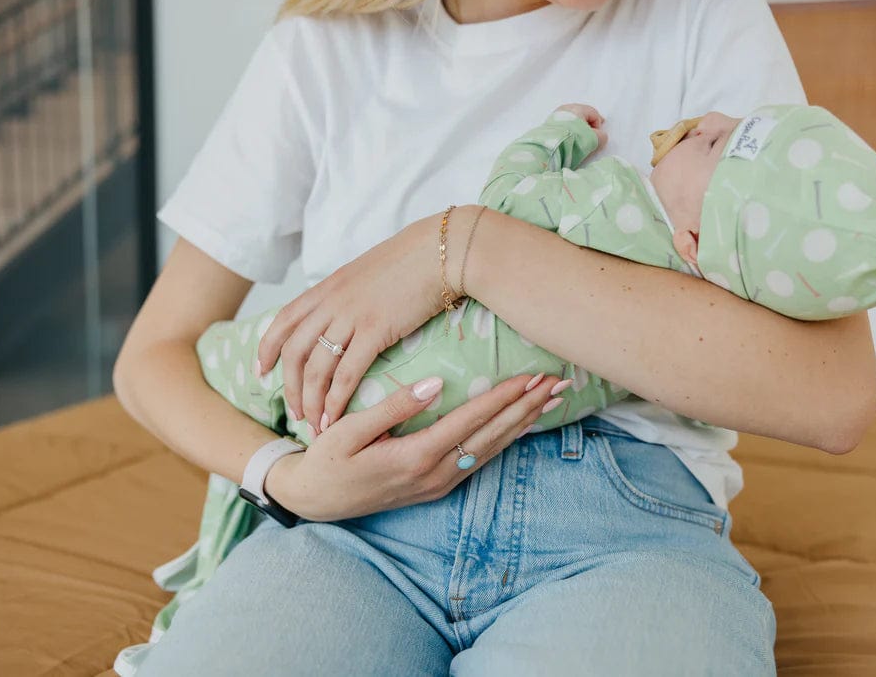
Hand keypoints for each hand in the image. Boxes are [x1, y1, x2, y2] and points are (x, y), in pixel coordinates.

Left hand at [254, 207, 480, 435]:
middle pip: (294, 351)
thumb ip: (351, 293)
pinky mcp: (376, 330)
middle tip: (294, 412)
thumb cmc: (414, 260)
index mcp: (328, 286)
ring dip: (312, 400)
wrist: (442, 249)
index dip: (267, 349)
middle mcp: (331, 302)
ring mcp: (351, 316)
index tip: (262, 371)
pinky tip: (336, 417)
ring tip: (316, 425)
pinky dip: (337, 399)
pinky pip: (347, 372)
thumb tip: (350, 310)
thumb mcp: (369, 272)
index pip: (283, 320)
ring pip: (316, 367)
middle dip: (290, 387)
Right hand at [265, 372, 565, 520]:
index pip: (471, 420)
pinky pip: (480, 460)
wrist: (315, 501)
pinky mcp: (438, 487)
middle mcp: (435, 474)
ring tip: (551, 399)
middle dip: (528, 408)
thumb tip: (435, 383)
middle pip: (493, 436)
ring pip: (492, 450)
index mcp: (416, 457)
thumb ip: (393, 406)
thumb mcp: (349, 430)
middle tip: (559, 382)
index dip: (504, 397)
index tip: (532, 375)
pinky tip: (521, 425)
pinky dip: (506, 439)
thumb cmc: (326, 459)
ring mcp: (439, 484)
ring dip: (524, 423)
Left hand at [555, 103, 607, 151]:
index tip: (598, 135)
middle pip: (581, 115)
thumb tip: (600, 137)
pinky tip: (568, 140)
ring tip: (579, 140)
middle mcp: (565, 109)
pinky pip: (562, 126)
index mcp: (577, 108)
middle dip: (587, 125)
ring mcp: (555, 116)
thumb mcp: (594, 139)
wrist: (551, 148)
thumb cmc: (574, 140)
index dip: (598, 124)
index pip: (593, 113)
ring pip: (571, 121)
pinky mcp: (548, 125)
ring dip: (577, 129)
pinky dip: (567, 132)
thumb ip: (602, 136)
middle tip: (591, 135)